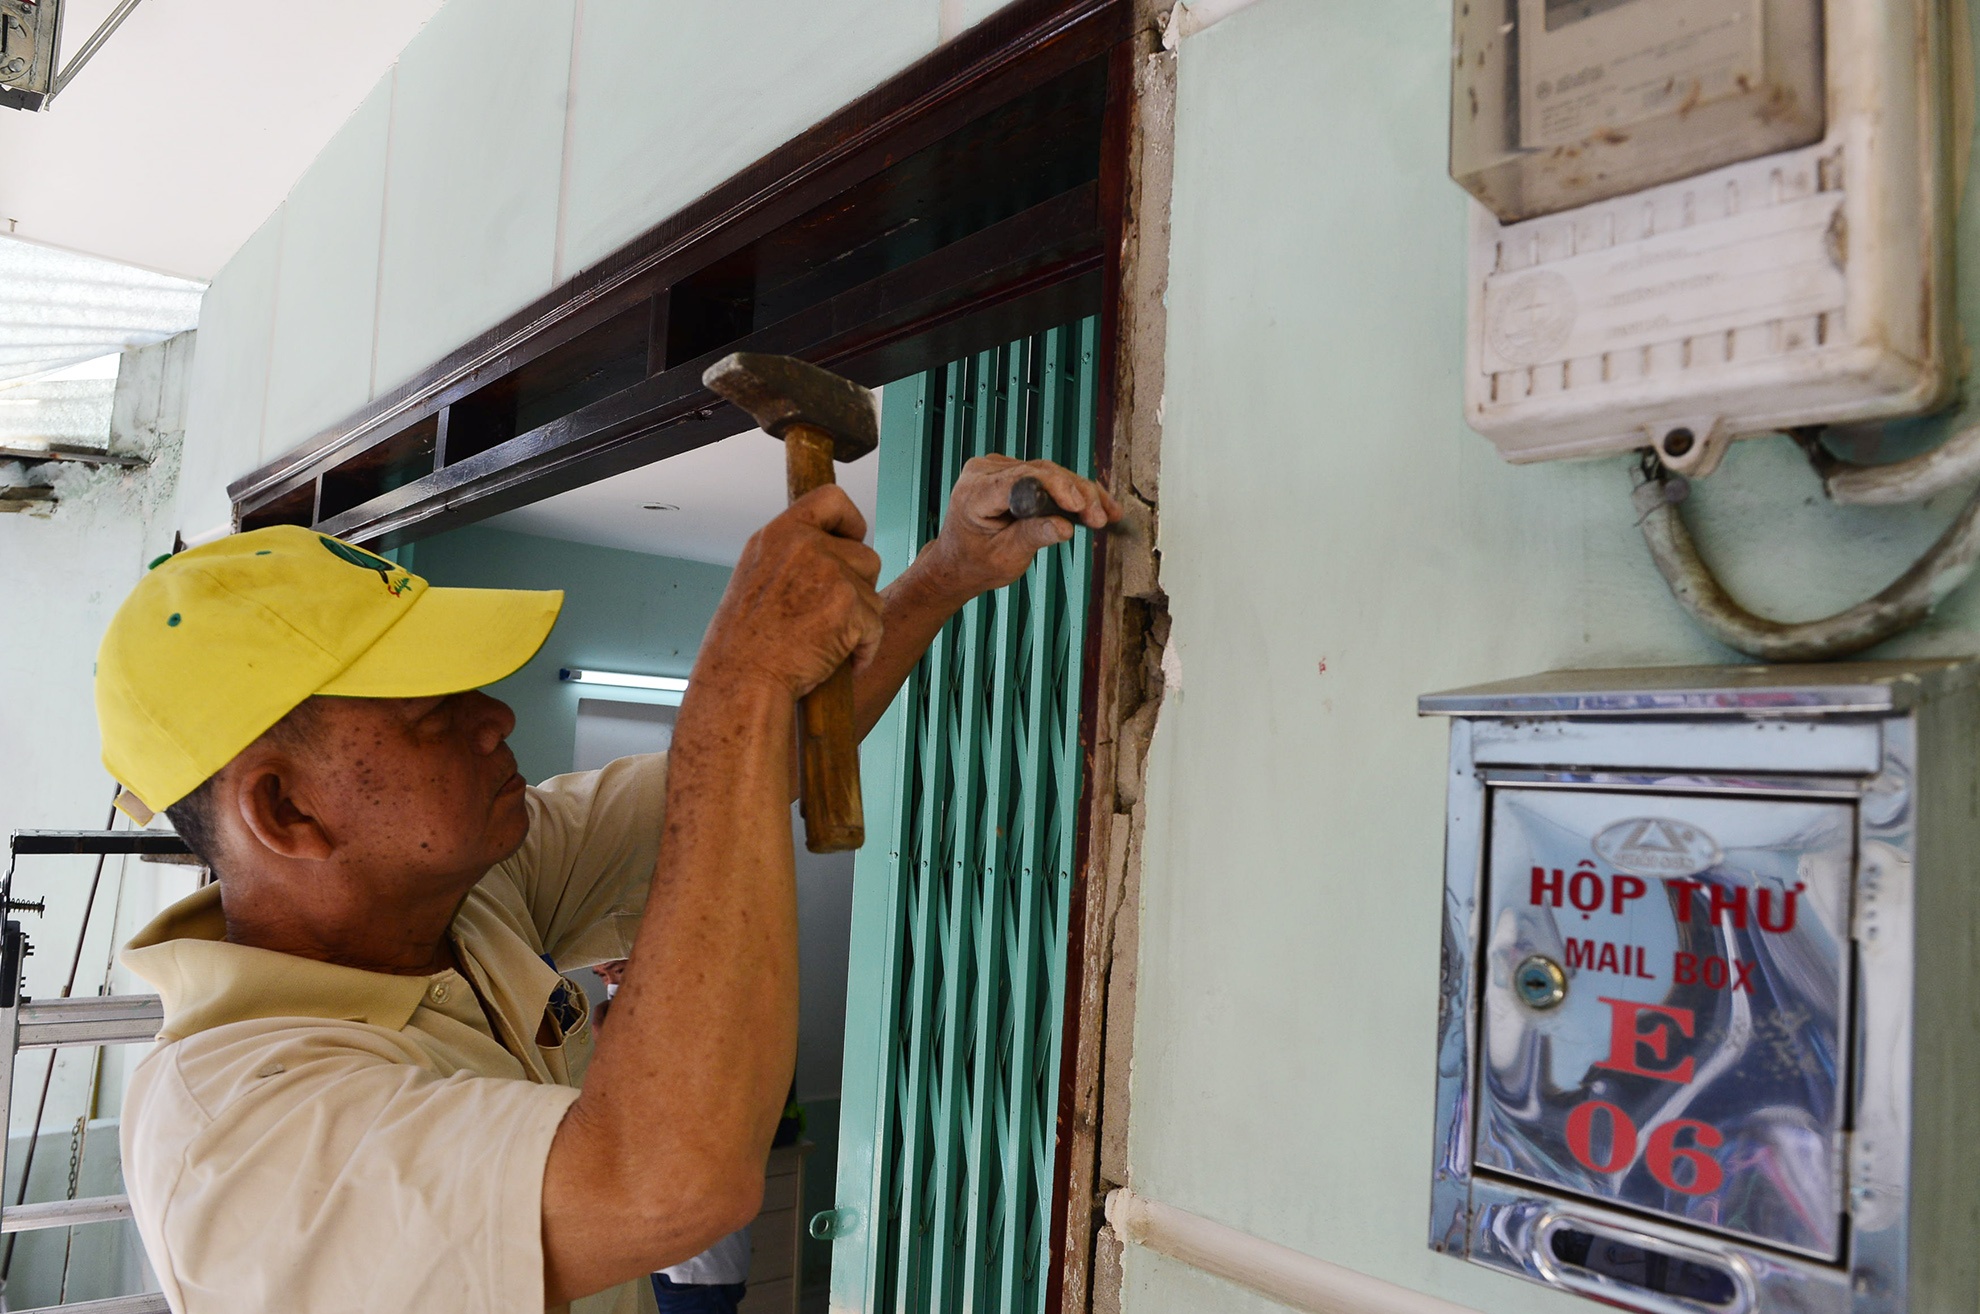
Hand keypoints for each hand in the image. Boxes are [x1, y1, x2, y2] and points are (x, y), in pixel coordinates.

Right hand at [698, 487, 884, 698]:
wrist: (743, 679)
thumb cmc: (745, 642)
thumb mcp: (756, 575)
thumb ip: (792, 554)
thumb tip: (829, 550)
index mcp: (780, 534)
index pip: (831, 499)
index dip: (850, 521)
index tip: (851, 540)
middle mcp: (806, 546)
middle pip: (866, 555)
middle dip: (857, 588)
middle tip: (826, 617)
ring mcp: (831, 574)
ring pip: (874, 593)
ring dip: (860, 620)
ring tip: (825, 640)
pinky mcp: (851, 606)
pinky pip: (876, 627)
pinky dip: (863, 650)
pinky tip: (838, 660)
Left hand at [914, 456, 1122, 601]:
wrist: (959, 562)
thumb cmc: (975, 562)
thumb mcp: (1004, 557)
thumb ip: (1032, 537)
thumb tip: (1064, 527)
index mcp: (974, 492)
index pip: (1019, 479)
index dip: (1053, 487)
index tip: (1078, 504)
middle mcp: (985, 471)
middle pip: (1040, 473)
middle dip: (1075, 494)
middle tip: (1099, 517)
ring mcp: (999, 468)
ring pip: (1050, 473)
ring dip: (1081, 493)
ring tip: (1107, 514)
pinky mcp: (1014, 472)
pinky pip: (1048, 477)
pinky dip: (1072, 492)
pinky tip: (1098, 504)